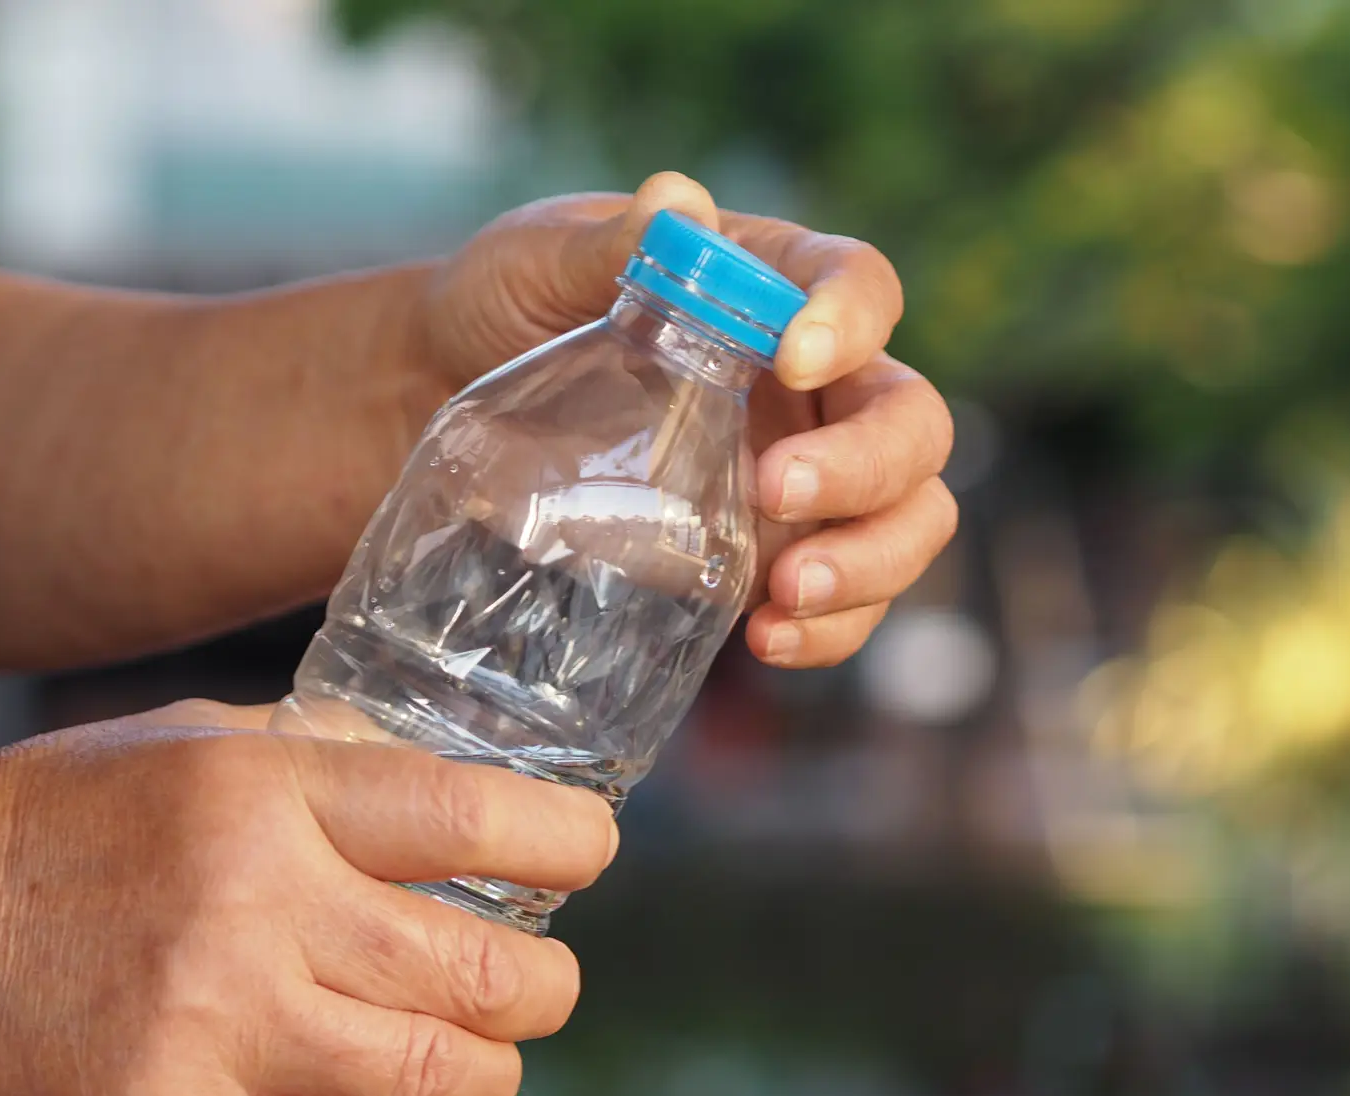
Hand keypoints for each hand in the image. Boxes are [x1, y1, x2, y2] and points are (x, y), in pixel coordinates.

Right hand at [0, 700, 616, 1095]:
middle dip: (547, 988)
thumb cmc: (44, 817)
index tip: (592, 857)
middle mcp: (258, 904)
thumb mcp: (189, 738)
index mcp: (268, 793)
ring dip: (487, 1081)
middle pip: (485, 967)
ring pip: (433, 1075)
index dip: (571, 844)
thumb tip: (442, 783)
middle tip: (540, 988)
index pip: (474, 819)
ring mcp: (215, 1023)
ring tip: (477, 1068)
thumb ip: (320, 755)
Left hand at [420, 171, 957, 667]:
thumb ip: (604, 244)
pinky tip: (766, 638)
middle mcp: (814, 387)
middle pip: (910, 422)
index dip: (852, 320)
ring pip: (907, 521)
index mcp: (774, 288)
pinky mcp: (771, 562)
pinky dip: (829, 631)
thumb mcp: (534, 261)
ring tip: (785, 594)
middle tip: (771, 489)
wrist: (440, 401)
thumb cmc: (501, 308)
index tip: (794, 354)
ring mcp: (806, 482)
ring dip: (869, 564)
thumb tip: (678, 204)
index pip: (861, 287)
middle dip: (865, 466)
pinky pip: (847, 606)